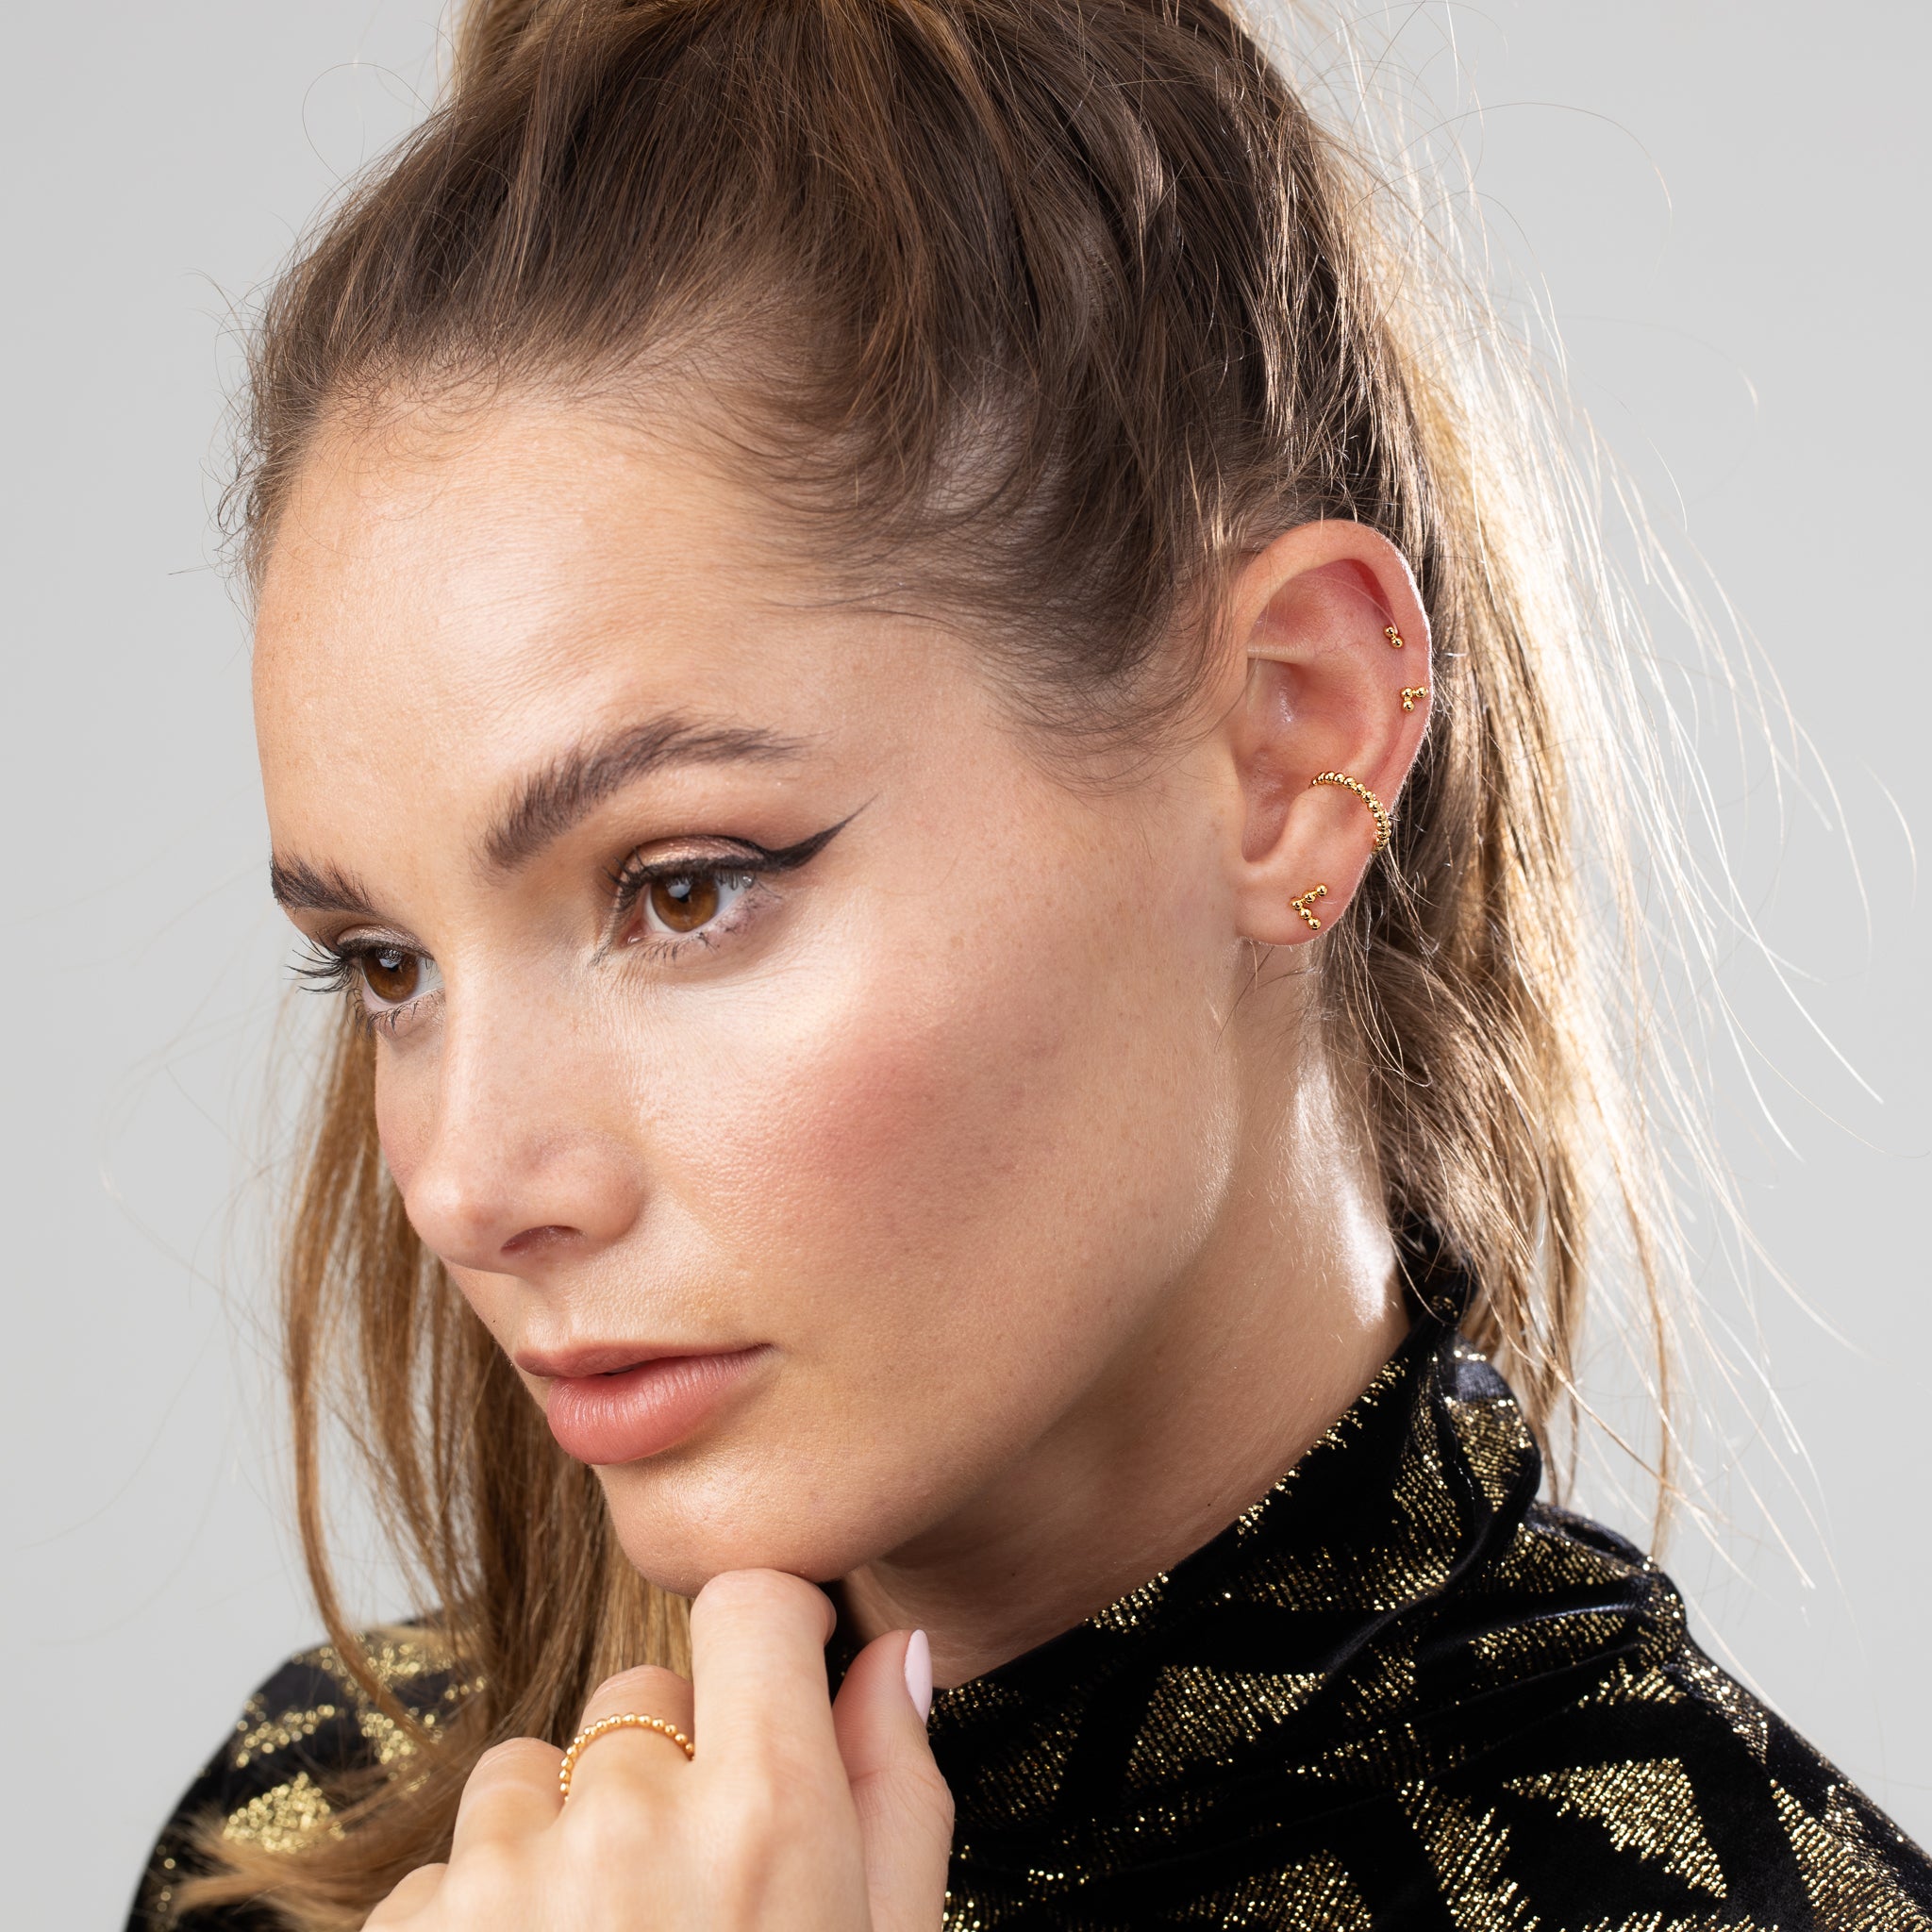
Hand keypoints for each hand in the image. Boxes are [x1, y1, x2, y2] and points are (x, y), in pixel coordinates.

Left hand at [364, 1569, 951, 1929]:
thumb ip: (896, 1795)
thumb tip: (892, 1652)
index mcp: (767, 1821)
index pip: (753, 1602)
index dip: (769, 1637)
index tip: (774, 1680)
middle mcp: (632, 1825)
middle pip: (641, 1697)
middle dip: (665, 1769)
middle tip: (690, 1899)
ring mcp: (505, 1878)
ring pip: (534, 1771)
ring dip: (562, 1841)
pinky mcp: (410, 1930)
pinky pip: (449, 1864)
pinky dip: (482, 1919)